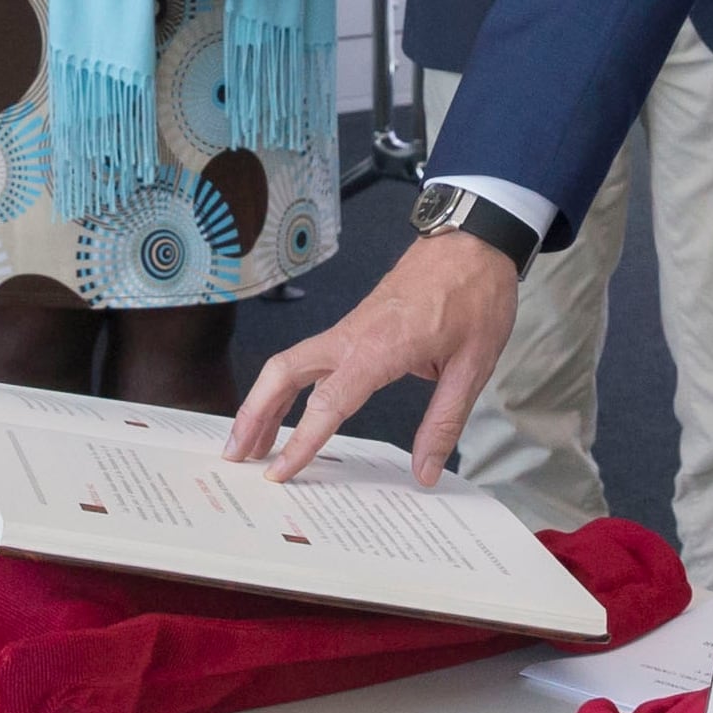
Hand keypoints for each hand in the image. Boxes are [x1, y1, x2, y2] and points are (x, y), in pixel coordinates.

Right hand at [225, 232, 522, 484]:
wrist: (475, 239)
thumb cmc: (475, 295)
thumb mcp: (473, 365)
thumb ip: (444, 422)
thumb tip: (426, 471)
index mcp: (379, 348)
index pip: (326, 404)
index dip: (300, 443)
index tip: (278, 473)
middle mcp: (352, 336)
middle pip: (282, 372)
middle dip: (253, 413)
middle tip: (236, 455)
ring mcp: (349, 328)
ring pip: (290, 364)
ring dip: (264, 401)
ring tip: (251, 441)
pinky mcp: (355, 326)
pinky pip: (311, 359)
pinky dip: (289, 387)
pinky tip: (291, 410)